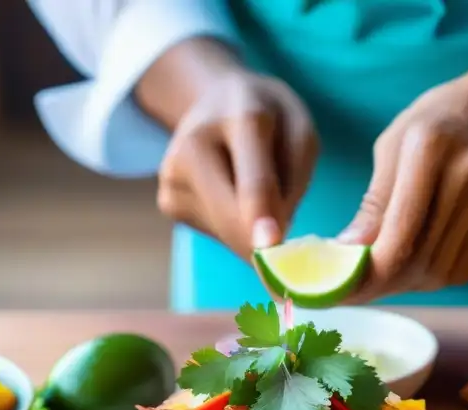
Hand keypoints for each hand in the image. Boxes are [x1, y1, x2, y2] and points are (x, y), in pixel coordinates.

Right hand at [153, 68, 317, 257]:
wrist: (216, 101)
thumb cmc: (270, 118)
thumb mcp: (300, 131)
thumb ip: (295, 179)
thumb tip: (269, 240)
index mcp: (242, 118)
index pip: (252, 176)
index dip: (261, 213)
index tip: (268, 245)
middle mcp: (195, 144)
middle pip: (229, 216)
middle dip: (260, 242)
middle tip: (284, 250)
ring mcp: (173, 175)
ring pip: (226, 232)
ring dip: (250, 228)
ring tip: (249, 185)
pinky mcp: (167, 201)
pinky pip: (215, 234)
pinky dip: (233, 227)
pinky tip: (231, 194)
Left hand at [339, 80, 467, 302]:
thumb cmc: (430, 128)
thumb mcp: (391, 148)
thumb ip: (373, 203)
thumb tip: (347, 252)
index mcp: (430, 148)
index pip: (400, 232)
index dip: (373, 271)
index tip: (347, 289)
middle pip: (424, 259)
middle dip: (386, 283)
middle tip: (360, 290)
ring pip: (445, 272)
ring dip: (411, 283)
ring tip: (389, 272)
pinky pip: (466, 265)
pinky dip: (438, 272)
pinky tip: (422, 254)